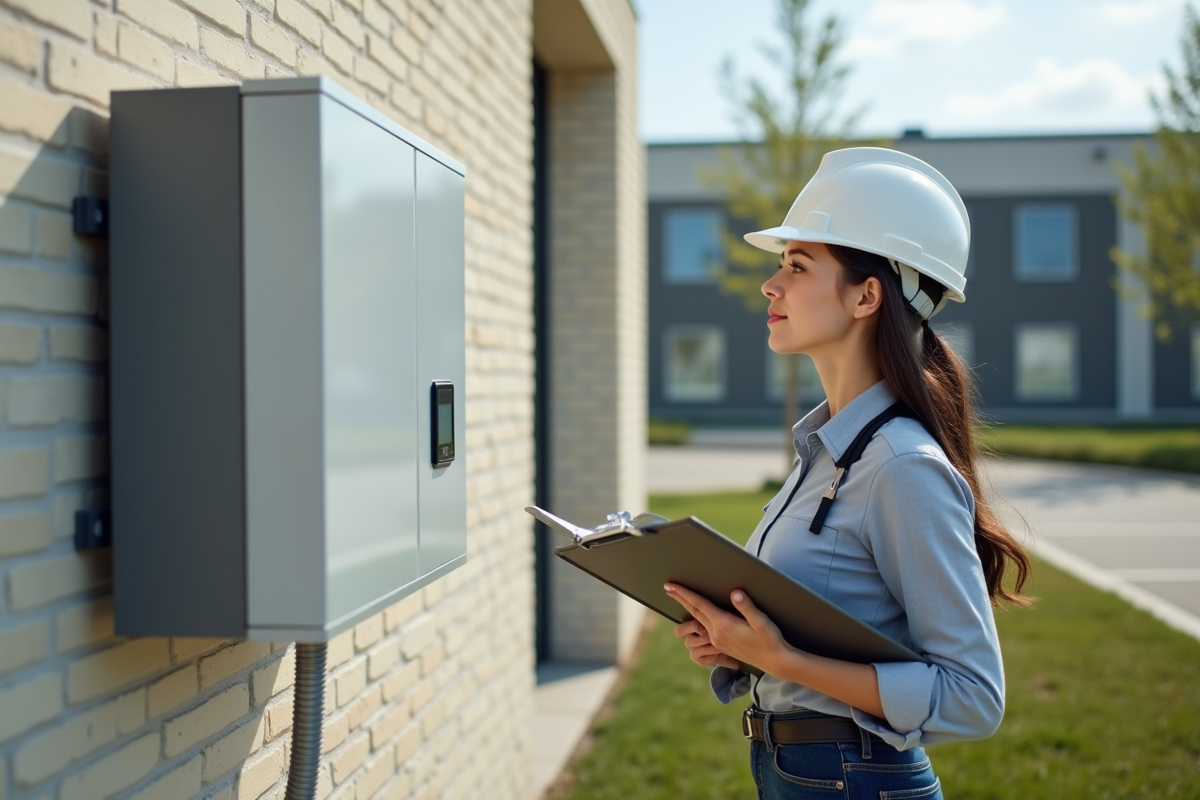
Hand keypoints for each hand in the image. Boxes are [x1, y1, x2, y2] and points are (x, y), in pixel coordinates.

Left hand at [665, 583, 788, 674]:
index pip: (700, 605)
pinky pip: (704, 629)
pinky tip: (696, 615)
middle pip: (694, 612)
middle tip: (667, 587)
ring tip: (678, 598)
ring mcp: (718, 640)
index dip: (684, 593)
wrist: (775, 662)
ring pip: (698, 620)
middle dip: (680, 598)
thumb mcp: (761, 622)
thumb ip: (747, 607)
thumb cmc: (770, 640)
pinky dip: (696, 618)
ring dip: (687, 608)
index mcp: (723, 625)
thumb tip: (735, 593)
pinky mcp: (722, 645)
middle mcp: (717, 633)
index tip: (670, 586)